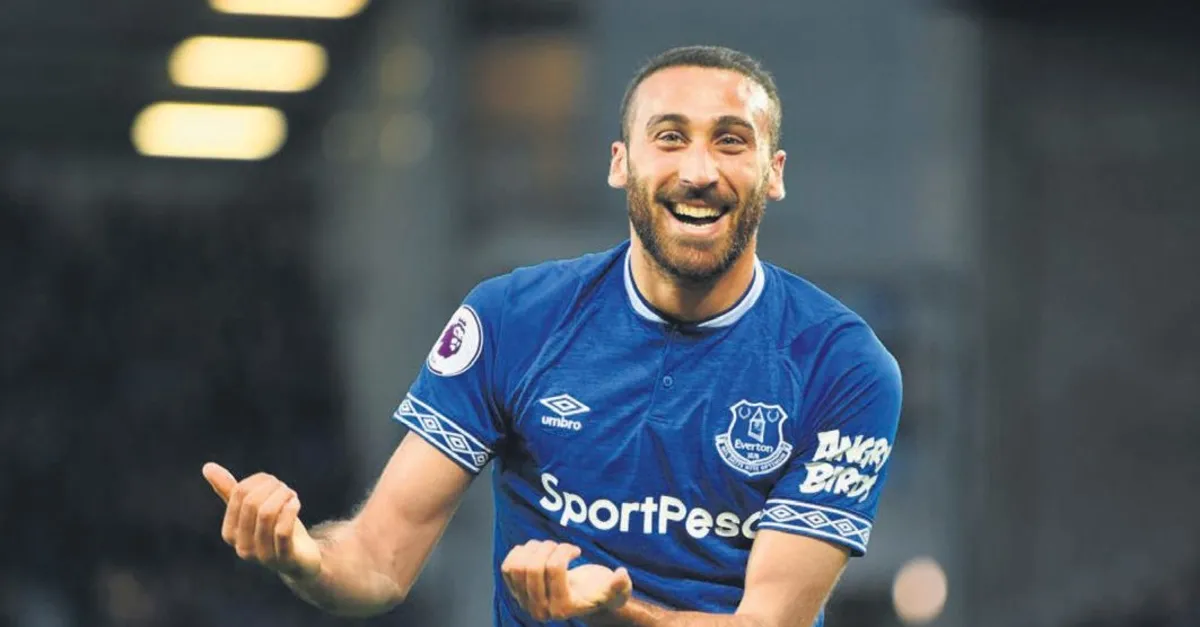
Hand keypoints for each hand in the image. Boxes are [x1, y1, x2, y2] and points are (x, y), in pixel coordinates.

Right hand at [202, 462, 322, 579]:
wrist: (300, 560)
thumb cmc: (274, 529)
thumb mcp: (253, 510)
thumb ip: (231, 492)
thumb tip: (207, 467)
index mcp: (230, 533)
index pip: (238, 494)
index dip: (259, 481)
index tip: (273, 483)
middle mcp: (242, 547)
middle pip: (252, 503)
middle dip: (272, 488)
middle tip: (285, 488)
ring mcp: (262, 555)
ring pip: (267, 514)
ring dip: (283, 496)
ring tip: (291, 495)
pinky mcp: (284, 558)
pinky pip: (282, 530)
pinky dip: (290, 510)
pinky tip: (296, 503)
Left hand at [501, 540, 632, 620]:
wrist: (584, 599)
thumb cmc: (601, 591)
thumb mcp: (617, 591)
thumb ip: (621, 585)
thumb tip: (621, 575)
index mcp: (563, 609)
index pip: (554, 569)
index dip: (564, 551)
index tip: (576, 550)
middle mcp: (540, 610)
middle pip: (532, 568)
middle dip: (548, 547)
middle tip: (561, 546)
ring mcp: (525, 602)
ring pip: (518, 566)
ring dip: (534, 549)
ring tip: (549, 547)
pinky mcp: (516, 591)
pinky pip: (508, 567)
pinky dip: (520, 552)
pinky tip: (537, 550)